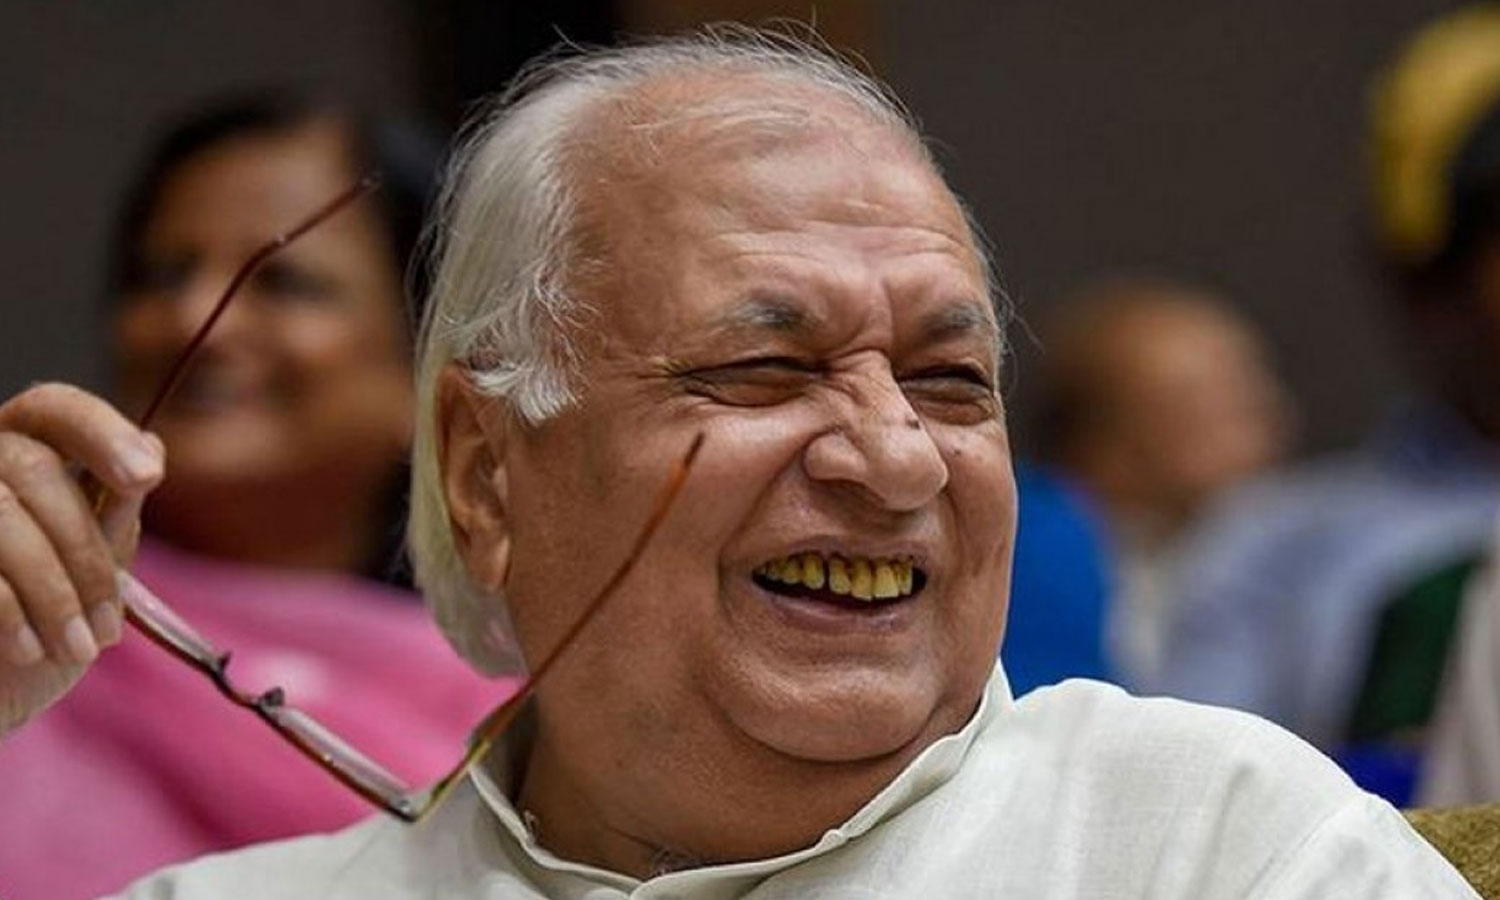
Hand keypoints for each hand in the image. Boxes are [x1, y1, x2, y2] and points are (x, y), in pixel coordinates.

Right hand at [0, 383, 162, 734]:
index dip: (102, 431)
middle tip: (108, 628)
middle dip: (84, 554)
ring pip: (2, 517)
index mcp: (16, 454)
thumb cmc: (39, 637)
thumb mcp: (93, 574)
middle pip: (32, 468)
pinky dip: (12, 611)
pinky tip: (29, 650)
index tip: (147, 477)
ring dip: (54, 593)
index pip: (54, 408)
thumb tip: (151, 448)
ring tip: (80, 647)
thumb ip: (113, 512)